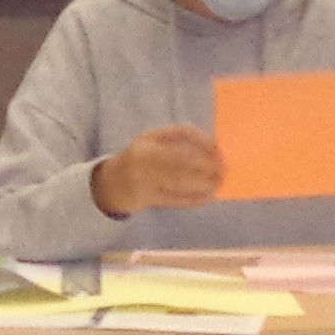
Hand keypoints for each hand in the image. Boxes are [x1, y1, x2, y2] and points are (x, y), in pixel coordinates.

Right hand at [96, 126, 222, 218]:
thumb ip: (180, 135)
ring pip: (179, 182)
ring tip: (218, 183)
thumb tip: (213, 144)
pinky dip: (193, 199)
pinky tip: (207, 197)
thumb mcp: (154, 138)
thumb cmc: (141, 156)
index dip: (203, 143)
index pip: (180, 136)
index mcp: (148, 141)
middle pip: (181, 160)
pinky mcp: (146, 199)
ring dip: (203, 184)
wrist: (111, 184)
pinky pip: (174, 200)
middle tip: (223, 170)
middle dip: (206, 165)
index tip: (219, 150)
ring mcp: (143, 180)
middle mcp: (144, 159)